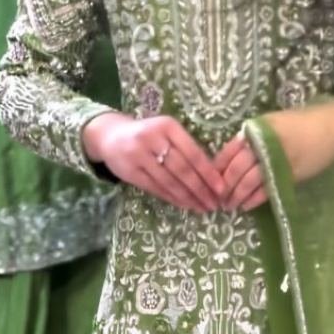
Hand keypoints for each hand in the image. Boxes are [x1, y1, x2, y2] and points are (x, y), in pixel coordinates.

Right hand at [83, 112, 224, 212]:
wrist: (111, 136)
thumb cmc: (148, 134)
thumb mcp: (166, 132)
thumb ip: (185, 147)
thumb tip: (213, 175)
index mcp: (168, 126)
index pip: (193, 152)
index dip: (208, 172)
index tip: (221, 188)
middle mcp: (152, 138)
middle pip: (182, 169)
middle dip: (201, 189)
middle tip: (214, 203)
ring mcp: (138, 155)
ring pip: (169, 181)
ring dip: (188, 197)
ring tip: (202, 207)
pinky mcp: (129, 171)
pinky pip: (155, 188)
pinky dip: (172, 198)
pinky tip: (184, 204)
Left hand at [215, 98, 333, 211]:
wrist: (332, 127)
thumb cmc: (301, 122)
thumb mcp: (272, 122)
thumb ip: (252, 137)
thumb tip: (231, 156)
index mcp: (256, 129)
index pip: (228, 151)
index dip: (217, 168)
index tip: (208, 180)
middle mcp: (264, 144)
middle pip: (235, 169)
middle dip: (224, 186)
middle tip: (217, 198)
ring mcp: (277, 161)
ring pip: (248, 182)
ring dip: (236, 196)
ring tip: (229, 205)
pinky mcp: (290, 175)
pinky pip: (266, 190)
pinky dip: (254, 199)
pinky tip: (246, 205)